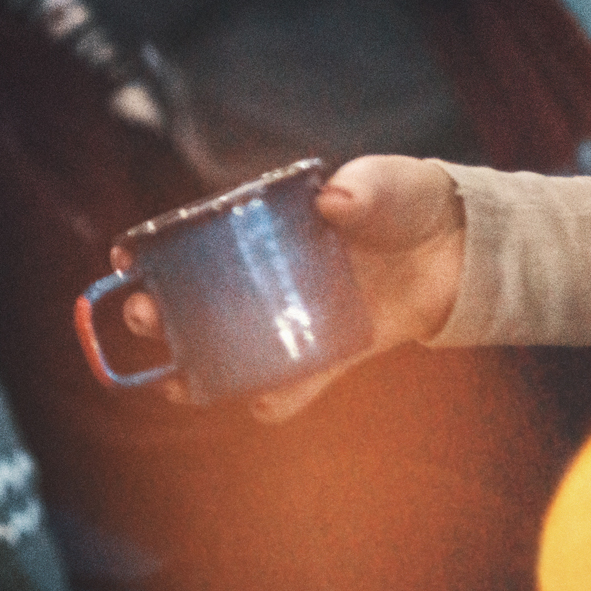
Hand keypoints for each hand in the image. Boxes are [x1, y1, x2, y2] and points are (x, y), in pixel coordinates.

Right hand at [118, 155, 465, 421]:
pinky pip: (298, 381)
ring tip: (175, 386)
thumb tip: (334, 203)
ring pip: (236, 344)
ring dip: (203, 365)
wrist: (463, 249)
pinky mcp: (333, 351)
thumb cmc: (409, 203)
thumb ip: (362, 188)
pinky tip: (261, 406)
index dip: (156, 246)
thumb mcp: (387, 184)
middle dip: (163, 310)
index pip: (198, 233)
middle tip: (145, 317)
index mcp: (268, 223)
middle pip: (202, 295)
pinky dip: (280, 397)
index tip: (126, 256)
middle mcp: (272, 272)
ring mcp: (298, 315)